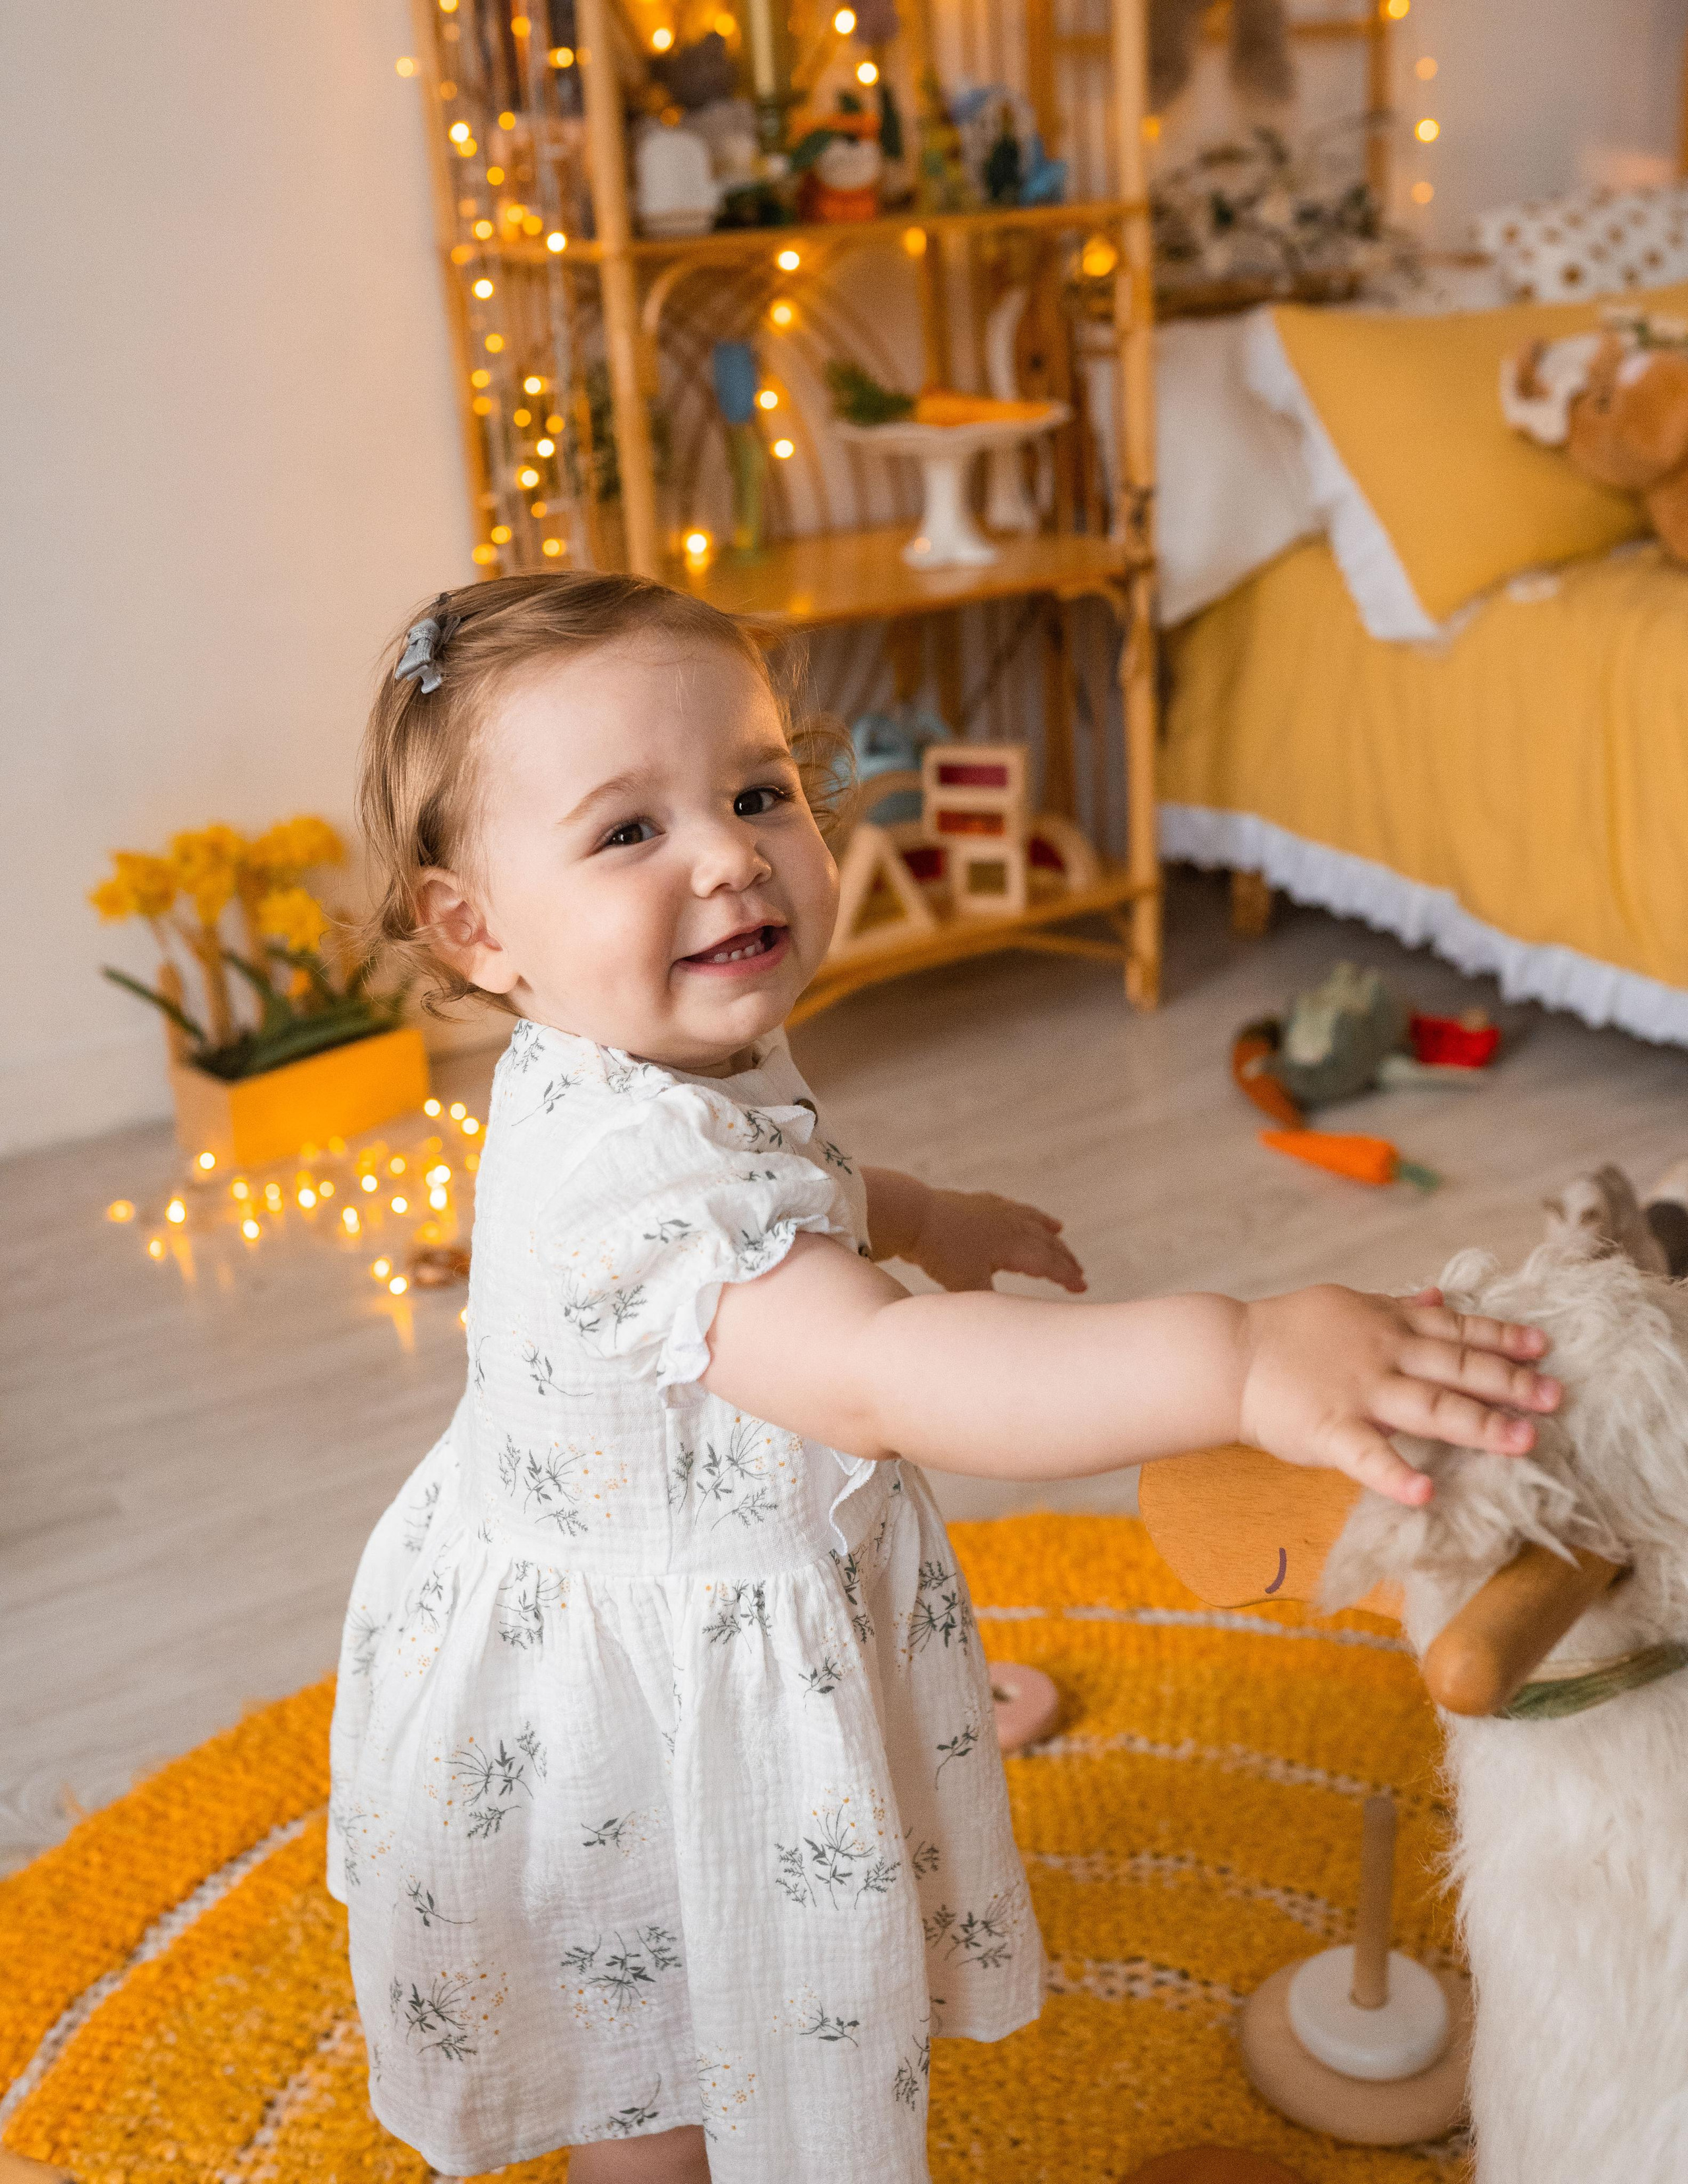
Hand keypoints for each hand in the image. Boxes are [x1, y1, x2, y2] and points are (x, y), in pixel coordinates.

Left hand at [909, 1187, 1086, 1294]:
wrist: (912, 1215)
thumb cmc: (939, 1252)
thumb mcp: (967, 1286)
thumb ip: (989, 1304)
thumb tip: (1004, 1324)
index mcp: (1013, 1244)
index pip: (1048, 1263)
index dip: (1067, 1276)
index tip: (1082, 1288)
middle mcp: (1010, 1224)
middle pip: (1046, 1241)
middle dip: (1064, 1257)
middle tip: (1078, 1272)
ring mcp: (994, 1210)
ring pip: (1029, 1220)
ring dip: (1046, 1231)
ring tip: (1060, 1231)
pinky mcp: (977, 1203)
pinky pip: (1008, 1206)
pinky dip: (1020, 1211)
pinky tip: (1019, 1212)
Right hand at [1238, 1284, 1559, 1506]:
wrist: (1228, 1355)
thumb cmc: (1286, 1332)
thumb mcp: (1346, 1304)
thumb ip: (1396, 1305)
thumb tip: (1439, 1297)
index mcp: (1388, 1326)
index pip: (1457, 1330)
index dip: (1502, 1338)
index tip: (1544, 1348)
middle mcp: (1384, 1356)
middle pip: (1457, 1368)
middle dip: (1510, 1382)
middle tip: (1556, 1396)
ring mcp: (1360, 1394)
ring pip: (1430, 1407)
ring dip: (1479, 1424)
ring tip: (1523, 1440)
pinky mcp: (1330, 1431)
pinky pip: (1367, 1455)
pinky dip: (1395, 1474)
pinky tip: (1425, 1494)